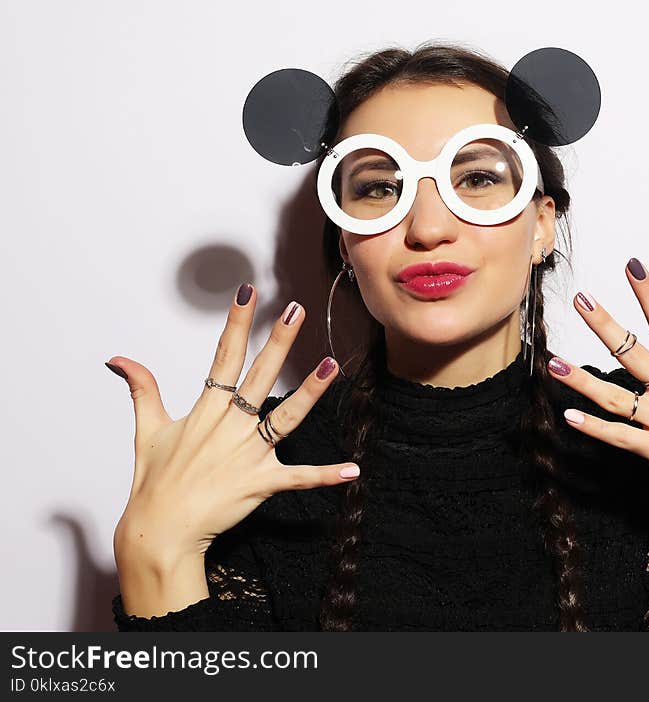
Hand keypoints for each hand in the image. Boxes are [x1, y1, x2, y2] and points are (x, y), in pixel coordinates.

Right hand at [108, 284, 359, 568]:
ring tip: (332, 366)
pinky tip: (352, 471)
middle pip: (259, 376)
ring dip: (310, 392)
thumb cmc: (154, 481)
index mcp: (207, 411)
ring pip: (286, 418)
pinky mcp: (260, 482)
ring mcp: (248, 454)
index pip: (224, 356)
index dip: (237, 322)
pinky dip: (325, 476)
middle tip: (296, 312)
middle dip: (279, 342)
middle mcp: (231, 427)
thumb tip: (120, 359)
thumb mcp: (147, 430)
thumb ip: (142, 389)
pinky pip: (298, 478)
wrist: (160, 529)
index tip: (247, 292)